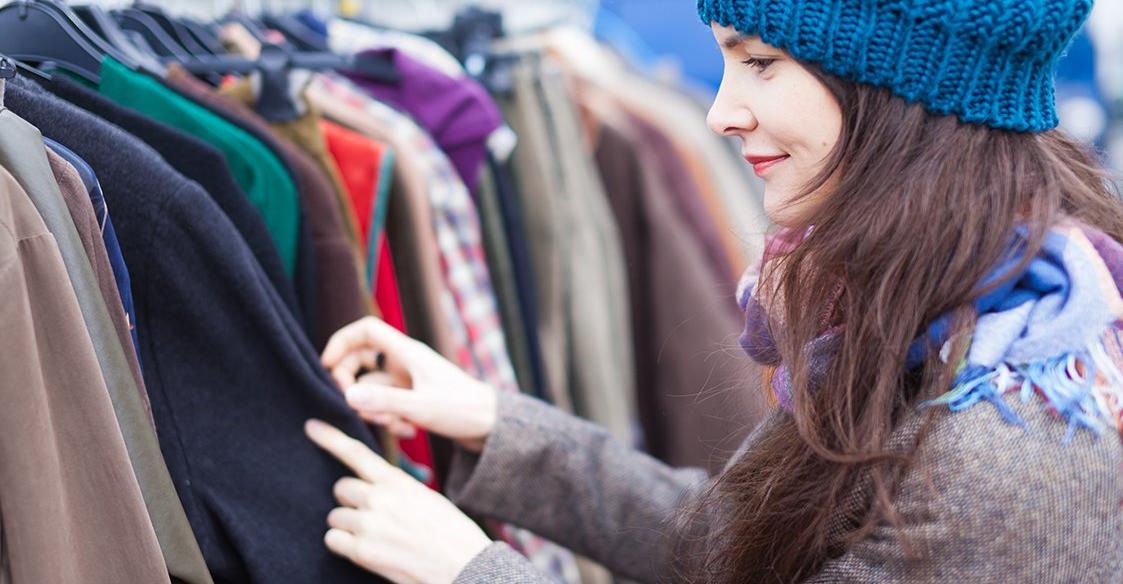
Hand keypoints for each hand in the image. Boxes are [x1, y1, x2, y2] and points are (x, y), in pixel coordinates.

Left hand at [305, 419, 491, 583]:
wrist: (464, 565)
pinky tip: (366, 550)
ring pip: (335, 516)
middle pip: (341, 488)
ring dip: (348, 526)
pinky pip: (333, 540)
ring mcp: (368, 524)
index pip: (357, 454)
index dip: (331, 438)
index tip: (311, 427)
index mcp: (398, 482)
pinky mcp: (362, 551)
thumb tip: (374, 490)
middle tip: (370, 516)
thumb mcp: (427, 499)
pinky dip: (343, 546)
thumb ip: (397, 490)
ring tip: (374, 537)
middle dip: (351, 501)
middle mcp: (380, 498)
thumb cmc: (450, 534)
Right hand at [322, 317, 497, 452]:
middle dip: (351, 384)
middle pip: (361, 359)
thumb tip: (347, 394)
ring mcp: (409, 381)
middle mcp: (406, 362)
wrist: (493, 427)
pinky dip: (390, 418)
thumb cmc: (464, 411)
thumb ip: (384, 401)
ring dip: (374, 408)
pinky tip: (408, 432)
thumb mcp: (421, 408)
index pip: (366, 330)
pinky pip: (388, 404)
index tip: (325, 366)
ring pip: (373, 387)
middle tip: (352, 407)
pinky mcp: (413, 398)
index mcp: (408, 353)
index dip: (341, 341)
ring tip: (395, 425)